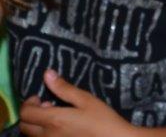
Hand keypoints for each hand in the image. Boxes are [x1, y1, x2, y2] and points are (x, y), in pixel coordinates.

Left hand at [19, 70, 137, 136]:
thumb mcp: (86, 100)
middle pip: (24, 126)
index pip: (26, 113)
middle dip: (30, 114)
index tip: (40, 97)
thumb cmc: (103, 119)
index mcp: (54, 120)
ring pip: (31, 136)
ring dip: (36, 125)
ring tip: (53, 118)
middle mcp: (47, 135)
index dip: (29, 103)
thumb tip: (47, 74)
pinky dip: (43, 134)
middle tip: (46, 107)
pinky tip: (59, 129)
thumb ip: (64, 88)